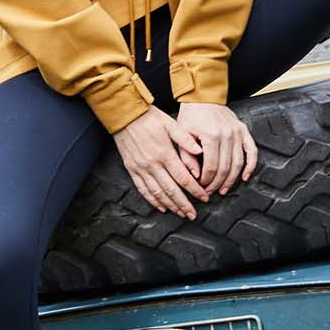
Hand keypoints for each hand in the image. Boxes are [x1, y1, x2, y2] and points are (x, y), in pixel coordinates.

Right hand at [113, 105, 209, 220]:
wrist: (125, 115)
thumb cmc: (149, 117)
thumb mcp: (170, 123)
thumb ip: (185, 139)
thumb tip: (200, 152)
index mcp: (165, 153)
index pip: (183, 178)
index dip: (195, 190)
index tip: (204, 198)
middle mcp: (153, 164)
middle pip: (171, 190)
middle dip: (184, 204)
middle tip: (193, 214)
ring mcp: (141, 168)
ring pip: (157, 193)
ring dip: (170, 205)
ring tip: (180, 214)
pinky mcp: (132, 169)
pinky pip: (143, 189)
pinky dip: (152, 201)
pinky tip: (160, 207)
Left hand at [176, 101, 256, 194]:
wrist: (202, 97)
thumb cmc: (191, 115)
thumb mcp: (182, 135)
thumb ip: (187, 157)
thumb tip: (195, 176)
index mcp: (211, 135)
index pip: (211, 167)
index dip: (206, 180)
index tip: (201, 186)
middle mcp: (226, 134)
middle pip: (225, 168)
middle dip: (217, 183)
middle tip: (211, 191)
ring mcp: (237, 132)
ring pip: (238, 163)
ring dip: (232, 179)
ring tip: (224, 188)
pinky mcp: (243, 130)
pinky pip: (252, 151)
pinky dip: (251, 166)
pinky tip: (245, 176)